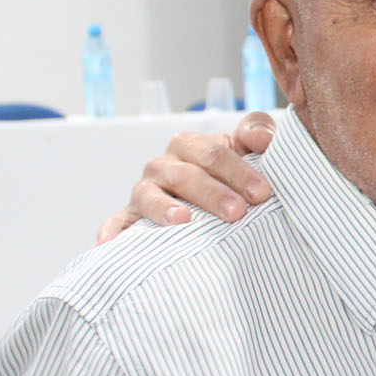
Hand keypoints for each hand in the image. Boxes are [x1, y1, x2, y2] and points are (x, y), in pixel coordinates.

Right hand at [95, 112, 278, 243]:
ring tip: (183, 221)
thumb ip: (256, 133)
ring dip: (165, 208)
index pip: (213, 154)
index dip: (238, 171)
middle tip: (237, 212)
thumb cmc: (229, 172)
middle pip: (184, 175)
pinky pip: (118, 222)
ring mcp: (145, 192)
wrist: (210, 197)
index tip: (261, 193)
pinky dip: (114, 230)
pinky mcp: (131, 217)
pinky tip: (111, 242)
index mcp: (190, 146)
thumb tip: (264, 138)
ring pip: (149, 196)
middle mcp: (164, 166)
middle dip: (211, 193)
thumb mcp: (245, 147)